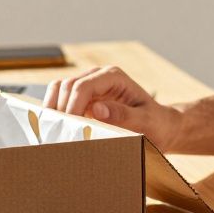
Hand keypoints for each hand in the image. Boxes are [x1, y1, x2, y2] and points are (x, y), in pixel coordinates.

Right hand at [43, 65, 182, 150]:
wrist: (160, 126)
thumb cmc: (155, 124)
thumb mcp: (145, 121)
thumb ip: (123, 115)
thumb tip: (97, 109)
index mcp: (113, 77)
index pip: (83, 86)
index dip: (71, 106)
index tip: (69, 129)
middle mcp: (99, 77)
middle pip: (67, 86)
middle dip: (60, 109)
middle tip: (58, 135)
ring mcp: (90, 87)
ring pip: (59, 89)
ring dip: (54, 109)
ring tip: (55, 131)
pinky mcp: (84, 99)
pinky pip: (62, 99)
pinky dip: (56, 112)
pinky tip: (58, 128)